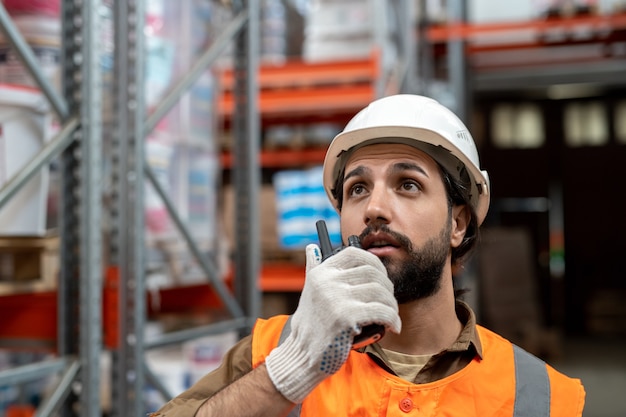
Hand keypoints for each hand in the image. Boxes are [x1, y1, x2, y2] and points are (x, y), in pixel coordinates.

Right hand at [265, 244, 400, 402]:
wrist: (302, 354)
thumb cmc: (311, 324)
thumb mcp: (309, 290)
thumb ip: (314, 268)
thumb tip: (312, 248)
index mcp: (321, 272)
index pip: (355, 253)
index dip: (374, 262)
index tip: (381, 276)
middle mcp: (328, 281)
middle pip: (373, 273)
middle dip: (387, 287)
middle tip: (388, 300)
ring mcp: (336, 298)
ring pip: (380, 292)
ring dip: (392, 305)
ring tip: (391, 314)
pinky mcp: (346, 317)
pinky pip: (381, 311)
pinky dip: (392, 319)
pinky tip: (393, 326)